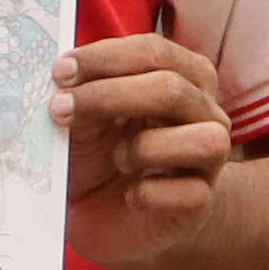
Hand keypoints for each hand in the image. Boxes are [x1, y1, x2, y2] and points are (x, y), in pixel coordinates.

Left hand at [52, 33, 233, 269]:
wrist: (115, 217)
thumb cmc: (102, 157)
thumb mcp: (85, 121)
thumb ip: (81, 95)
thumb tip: (60, 80)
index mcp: (181, 77)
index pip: (154, 52)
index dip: (104, 58)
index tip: (60, 72)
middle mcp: (204, 112)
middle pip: (171, 88)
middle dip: (108, 96)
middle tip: (60, 109)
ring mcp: (208, 158)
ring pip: (202, 139)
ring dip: (145, 147)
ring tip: (116, 159)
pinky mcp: (200, 200)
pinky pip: (188, 192)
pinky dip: (149, 193)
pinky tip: (131, 196)